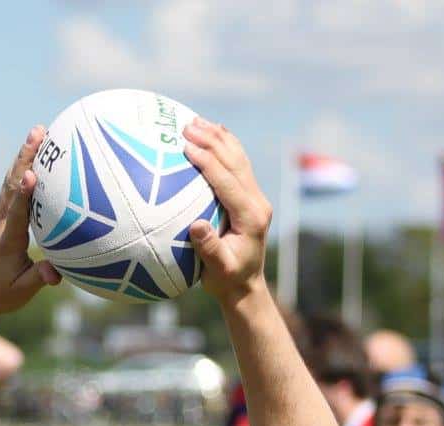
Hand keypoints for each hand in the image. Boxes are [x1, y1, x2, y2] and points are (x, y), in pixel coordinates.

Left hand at [0, 126, 60, 322]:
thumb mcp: (20, 292)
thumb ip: (39, 279)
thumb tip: (57, 273)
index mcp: (6, 240)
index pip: (16, 212)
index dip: (24, 193)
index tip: (31, 174)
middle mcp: (0, 222)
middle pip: (12, 184)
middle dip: (25, 157)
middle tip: (39, 132)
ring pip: (11, 181)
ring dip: (24, 156)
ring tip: (40, 132)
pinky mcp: (1, 216)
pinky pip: (13, 188)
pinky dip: (23, 168)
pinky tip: (37, 155)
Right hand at [182, 117, 272, 306]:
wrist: (246, 285)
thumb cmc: (227, 281)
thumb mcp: (218, 270)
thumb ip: (209, 249)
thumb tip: (196, 225)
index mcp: (251, 216)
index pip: (228, 181)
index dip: (208, 161)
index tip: (186, 147)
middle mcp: (257, 202)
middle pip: (235, 162)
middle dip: (211, 141)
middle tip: (187, 125)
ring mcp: (255, 197)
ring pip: (238, 159)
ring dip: (217, 138)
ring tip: (195, 121)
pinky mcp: (249, 196)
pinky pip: (236, 165)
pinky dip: (223, 146)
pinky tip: (210, 132)